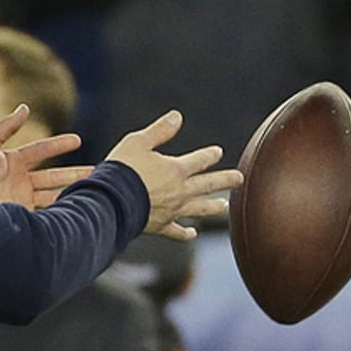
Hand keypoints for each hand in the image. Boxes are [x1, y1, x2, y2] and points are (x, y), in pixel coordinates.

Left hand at [0, 105, 93, 207]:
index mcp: (12, 162)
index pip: (40, 150)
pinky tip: (77, 208)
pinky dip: (61, 209)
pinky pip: (47, 212)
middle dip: (74, 173)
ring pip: (53, 194)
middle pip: (53, 175)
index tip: (78, 139)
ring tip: (92, 191)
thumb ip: (6, 127)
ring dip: (72, 191)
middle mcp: (19, 182)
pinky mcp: (22, 217)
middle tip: (97, 171)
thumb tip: (25, 107)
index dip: (58, 144)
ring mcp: (21, 200)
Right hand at [106, 110, 242, 239]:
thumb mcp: (138, 142)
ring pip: (199, 209)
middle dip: (225, 180)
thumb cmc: (121, 170)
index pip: (200, 160)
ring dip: (213, 207)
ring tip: (224, 206)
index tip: (218, 152)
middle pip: (208, 185)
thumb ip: (160, 130)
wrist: (109, 202)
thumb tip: (178, 117)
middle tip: (240, 178)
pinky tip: (193, 234)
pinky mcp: (160, 226)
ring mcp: (172, 210)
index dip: (210, 155)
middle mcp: (179, 191)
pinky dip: (185, 233)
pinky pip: (177, 231)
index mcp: (176, 170)